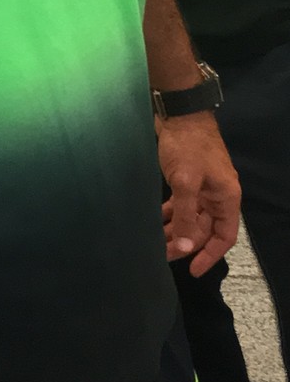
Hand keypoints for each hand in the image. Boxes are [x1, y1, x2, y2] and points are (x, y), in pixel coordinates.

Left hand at [158, 111, 240, 276]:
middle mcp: (217, 195)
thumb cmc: (187, 145)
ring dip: (176, 229)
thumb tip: (185, 247)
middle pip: (204, 228)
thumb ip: (186, 215)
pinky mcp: (187, 177)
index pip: (224, 237)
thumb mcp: (186, 182)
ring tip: (155, 242)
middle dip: (185, 243)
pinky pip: (182, 203)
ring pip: (191, 216)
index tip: (192, 270)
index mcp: (226, 197)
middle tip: (163, 255)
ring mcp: (202, 186)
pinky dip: (171, 213)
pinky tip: (156, 220)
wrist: (179, 112)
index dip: (209, 255)